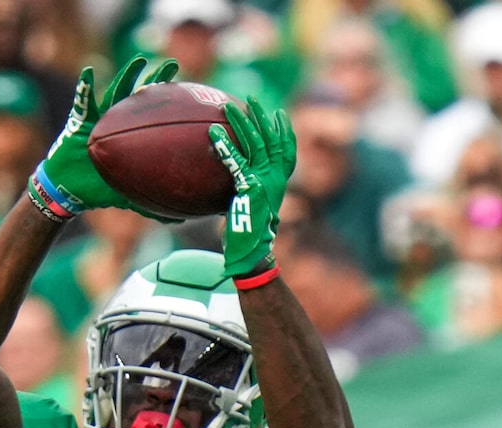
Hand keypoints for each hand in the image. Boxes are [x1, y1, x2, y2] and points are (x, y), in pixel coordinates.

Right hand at [32, 57, 177, 219]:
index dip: (170, 106)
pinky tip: (90, 72)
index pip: (154, 117)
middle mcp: (117, 121)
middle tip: (174, 65)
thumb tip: (181, 222)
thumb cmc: (98, 190)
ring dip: (128, 74)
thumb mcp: (128, 197)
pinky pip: (82, 100)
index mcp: (130, 136)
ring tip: (141, 60)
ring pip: (116, 90)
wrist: (68, 189)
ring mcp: (99, 117)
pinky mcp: (79, 119)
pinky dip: (84, 87)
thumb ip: (152, 206)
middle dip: (157, 79)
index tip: (191, 94)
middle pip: (141, 96)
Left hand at [209, 97, 296, 279]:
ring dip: (242, 122)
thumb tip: (234, 184)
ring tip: (228, 107)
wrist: (252, 252)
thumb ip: (247, 191)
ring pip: (256, 144)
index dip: (286, 132)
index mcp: (280, 183)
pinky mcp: (250, 186)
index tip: (280, 115)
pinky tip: (212, 132)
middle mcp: (276, 179)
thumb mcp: (251, 207)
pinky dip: (224, 145)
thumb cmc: (249, 235)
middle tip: (252, 100)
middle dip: (263, 118)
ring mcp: (265, 181)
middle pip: (272, 140)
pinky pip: (235, 160)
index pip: (288, 152)